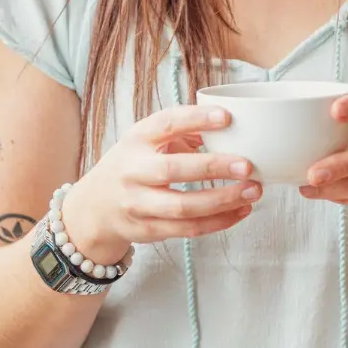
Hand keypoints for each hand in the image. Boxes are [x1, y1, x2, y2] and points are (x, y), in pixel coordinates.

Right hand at [61, 105, 259, 259]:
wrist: (94, 207)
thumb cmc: (133, 166)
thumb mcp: (147, 140)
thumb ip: (182, 132)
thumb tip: (228, 128)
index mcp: (136, 139)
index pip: (165, 124)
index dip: (196, 119)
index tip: (227, 117)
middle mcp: (133, 171)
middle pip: (173, 169)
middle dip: (214, 167)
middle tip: (248, 166)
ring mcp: (138, 204)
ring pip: (183, 207)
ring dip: (223, 200)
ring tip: (253, 191)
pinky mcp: (148, 230)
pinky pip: (188, 229)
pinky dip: (219, 221)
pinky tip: (241, 210)